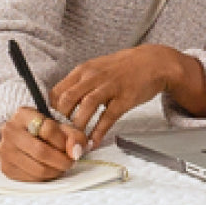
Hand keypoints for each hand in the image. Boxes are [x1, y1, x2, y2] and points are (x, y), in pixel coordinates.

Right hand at [0, 107, 86, 181]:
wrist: (23, 137)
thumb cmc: (44, 131)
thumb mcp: (61, 126)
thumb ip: (74, 136)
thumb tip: (75, 152)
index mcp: (23, 114)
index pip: (48, 129)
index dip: (64, 142)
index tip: (72, 148)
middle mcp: (10, 131)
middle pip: (41, 151)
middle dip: (61, 160)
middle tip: (70, 162)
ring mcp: (5, 150)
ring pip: (37, 168)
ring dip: (55, 171)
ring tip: (61, 167)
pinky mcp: (5, 167)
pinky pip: (30, 179)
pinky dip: (44, 178)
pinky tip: (49, 170)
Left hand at [51, 44, 205, 148]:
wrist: (154, 62)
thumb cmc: (123, 69)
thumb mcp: (97, 69)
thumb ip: (80, 85)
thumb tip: (62, 106)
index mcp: (83, 70)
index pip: (57, 91)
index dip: (51, 111)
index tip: (52, 126)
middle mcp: (94, 76)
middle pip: (67, 99)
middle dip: (61, 121)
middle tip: (60, 137)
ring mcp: (110, 86)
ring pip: (86, 106)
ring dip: (78, 127)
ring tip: (75, 143)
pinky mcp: (125, 97)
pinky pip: (108, 116)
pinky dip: (99, 131)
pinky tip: (94, 141)